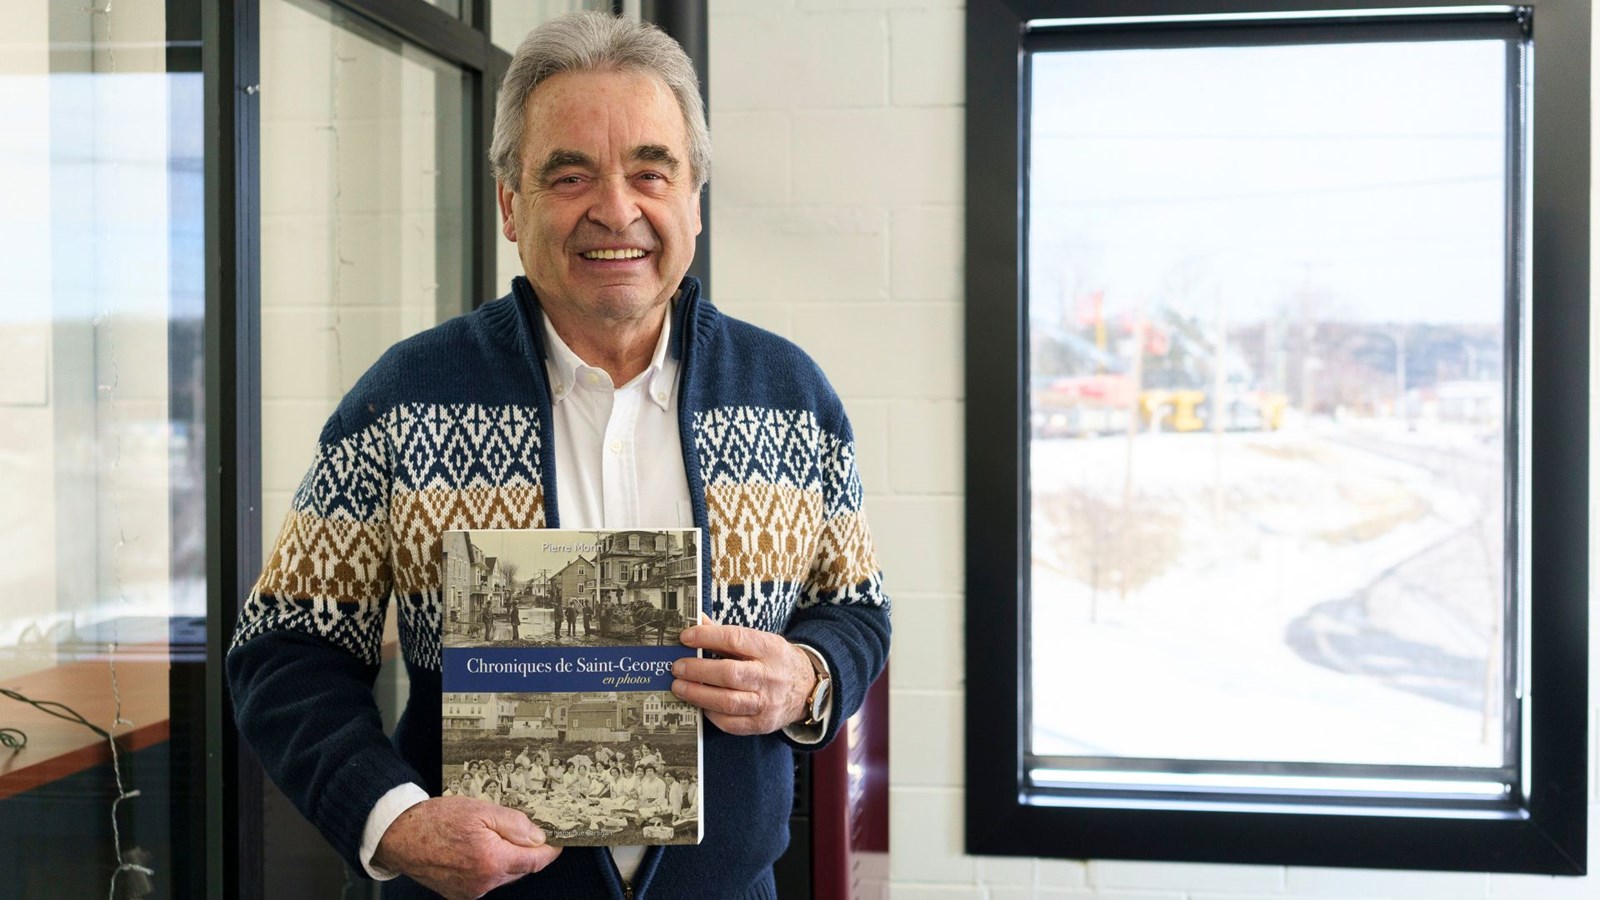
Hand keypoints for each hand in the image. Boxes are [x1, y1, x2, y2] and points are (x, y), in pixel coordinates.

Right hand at [371, 796, 561, 899]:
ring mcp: (470, 891)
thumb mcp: (482, 810)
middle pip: (521, 869)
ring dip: (505, 859)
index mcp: (492, 861)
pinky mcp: (459, 894)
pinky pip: (485, 881)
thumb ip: (515, 825)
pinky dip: (488, 866)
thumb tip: (539, 837)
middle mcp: (484, 882)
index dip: (550, 850)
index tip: (558, 840)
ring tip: (491, 835)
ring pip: (503, 876)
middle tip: (523, 830)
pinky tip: (477, 849)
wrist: (400, 835)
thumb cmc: (437, 820)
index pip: (535, 861)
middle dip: (525, 852)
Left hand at [672, 623, 815, 734]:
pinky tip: (700, 704)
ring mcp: (767, 703)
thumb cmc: (776, 661)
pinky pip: (731, 723)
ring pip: (728, 702)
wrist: (807, 688)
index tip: (685, 637)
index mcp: (770, 649)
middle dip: (698, 670)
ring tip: (679, 687)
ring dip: (698, 694)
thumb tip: (698, 622)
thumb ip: (729, 635)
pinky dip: (712, 714)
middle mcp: (770, 676)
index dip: (707, 637)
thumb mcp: (760, 641)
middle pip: (729, 673)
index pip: (735, 639)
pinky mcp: (762, 724)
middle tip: (677, 667)